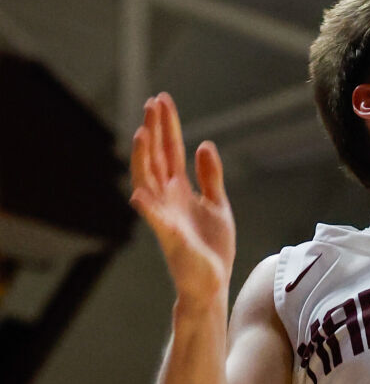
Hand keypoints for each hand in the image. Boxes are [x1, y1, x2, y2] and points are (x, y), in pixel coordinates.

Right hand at [130, 93, 234, 306]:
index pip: (171, 150)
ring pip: (148, 182)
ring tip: (141, 133)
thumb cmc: (211, 247)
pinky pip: (155, 221)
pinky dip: (147, 207)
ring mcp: (165, 216)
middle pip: (157, 158)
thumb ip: (209, 176)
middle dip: (154, 131)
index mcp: (179, 190)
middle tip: (152, 103)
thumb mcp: (217, 204)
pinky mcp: (170, 238)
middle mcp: (167, 199)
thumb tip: (204, 144)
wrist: (211, 283)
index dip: (167, 126)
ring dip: (144, 158)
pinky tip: (139, 193)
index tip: (162, 100)